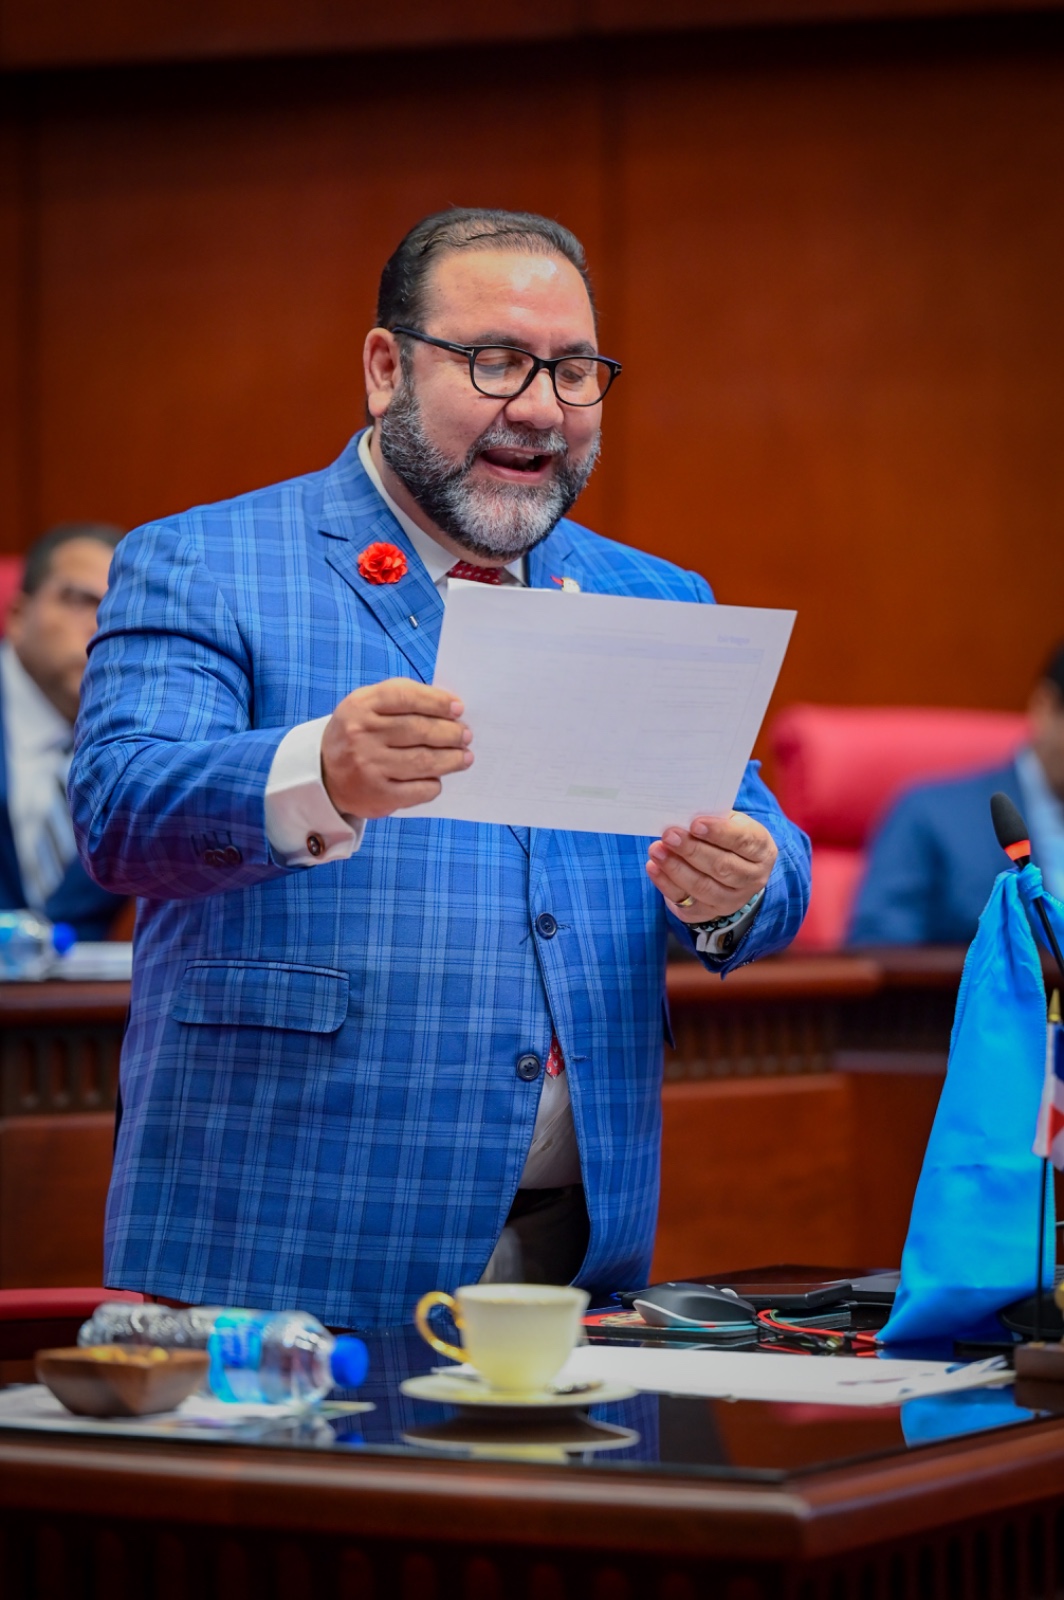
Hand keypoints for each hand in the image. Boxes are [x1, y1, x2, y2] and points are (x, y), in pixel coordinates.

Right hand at [321, 678, 472, 818]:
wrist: (324, 774)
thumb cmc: (359, 734)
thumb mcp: (368, 707)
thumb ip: (404, 701)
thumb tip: (451, 708)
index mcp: (361, 705)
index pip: (406, 697)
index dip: (437, 701)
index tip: (459, 708)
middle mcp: (362, 734)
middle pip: (419, 730)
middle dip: (450, 732)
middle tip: (465, 735)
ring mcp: (368, 766)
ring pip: (423, 761)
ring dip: (451, 759)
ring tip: (465, 757)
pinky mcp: (377, 795)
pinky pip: (418, 789)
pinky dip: (434, 784)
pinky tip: (438, 779)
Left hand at [646, 811, 776, 921]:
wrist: (732, 867)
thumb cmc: (727, 838)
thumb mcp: (729, 822)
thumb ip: (713, 818)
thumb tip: (683, 814)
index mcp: (761, 850)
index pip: (743, 841)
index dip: (719, 833)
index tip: (695, 824)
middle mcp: (752, 879)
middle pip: (722, 867)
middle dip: (692, 850)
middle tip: (669, 836)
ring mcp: (732, 900)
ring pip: (703, 887)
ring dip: (675, 868)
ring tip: (657, 850)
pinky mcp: (709, 913)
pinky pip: (686, 903)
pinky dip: (666, 885)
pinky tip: (653, 867)